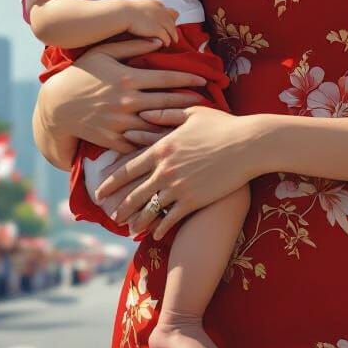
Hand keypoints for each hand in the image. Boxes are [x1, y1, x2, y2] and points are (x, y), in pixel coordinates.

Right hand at [33, 37, 211, 162]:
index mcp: (129, 78)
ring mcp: (120, 122)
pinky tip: (169, 142)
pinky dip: (155, 142)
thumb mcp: (105, 52)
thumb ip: (133, 45)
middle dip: (190, 102)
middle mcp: (127, 101)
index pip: (167, 78)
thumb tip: (159, 41)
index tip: (204, 81)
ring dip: (177, 124)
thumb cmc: (82, 73)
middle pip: (167, 102)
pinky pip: (139, 143)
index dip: (188, 79)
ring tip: (194, 124)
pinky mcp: (113, 139)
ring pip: (157, 125)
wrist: (57, 105)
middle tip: (208, 102)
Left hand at [94, 105, 255, 240]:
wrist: (248, 145)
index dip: (112, 180)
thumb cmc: (222, 125)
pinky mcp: (194, 200)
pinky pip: (171, 218)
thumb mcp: (192, 112)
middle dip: (119, 205)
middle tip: (108, 215)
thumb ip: (165, 114)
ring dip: (137, 220)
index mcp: (162, 147)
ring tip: (128, 228)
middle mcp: (165, 169)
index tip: (99, 190)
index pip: (128, 167)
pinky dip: (160, 228)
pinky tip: (155, 235)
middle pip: (134, 191)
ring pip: (150, 208)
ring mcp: (179, 186)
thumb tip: (144, 114)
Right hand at [123, 0, 179, 46]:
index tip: (166, 23)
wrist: (122, 13)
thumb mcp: (136, 5)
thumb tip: (140, 14)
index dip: (167, 18)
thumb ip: (142, 8)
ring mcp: (160, 19)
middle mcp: (161, 9)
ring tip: (172, 40)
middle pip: (172, 19)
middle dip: (172, 26)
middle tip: (173, 33)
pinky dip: (167, 41)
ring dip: (173, 35)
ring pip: (172, 29)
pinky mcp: (158, 29)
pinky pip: (166, 37)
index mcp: (155, 3)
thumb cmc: (124, 10)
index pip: (166, 10)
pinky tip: (166, 44)